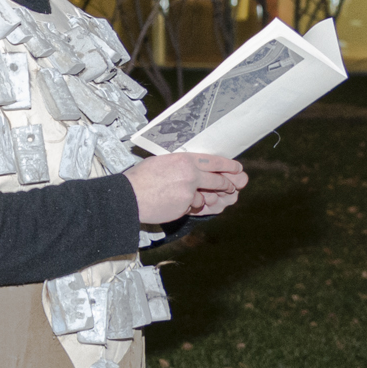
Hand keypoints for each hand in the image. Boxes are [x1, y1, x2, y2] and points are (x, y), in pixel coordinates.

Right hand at [125, 151, 244, 224]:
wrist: (128, 197)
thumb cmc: (141, 178)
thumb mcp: (162, 162)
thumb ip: (181, 164)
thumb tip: (195, 169)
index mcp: (185, 159)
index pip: (214, 161)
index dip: (228, 165)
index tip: (238, 168)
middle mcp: (191, 175)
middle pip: (217, 180)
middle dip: (226, 185)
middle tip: (231, 187)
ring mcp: (189, 192)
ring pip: (205, 197)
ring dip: (200, 199)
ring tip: (185, 197)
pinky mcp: (185, 207)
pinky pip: (192, 208)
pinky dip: (185, 207)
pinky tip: (171, 203)